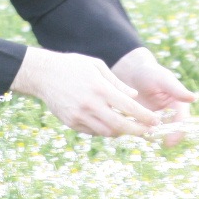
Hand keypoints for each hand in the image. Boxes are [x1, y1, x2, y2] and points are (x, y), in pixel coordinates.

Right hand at [11, 47, 159, 136]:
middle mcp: (90, 104)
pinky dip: (103, 130)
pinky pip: (92, 132)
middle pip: (120, 125)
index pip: (128, 107)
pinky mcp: (71, 122)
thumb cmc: (73, 66)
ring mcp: (79, 115)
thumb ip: (117, 83)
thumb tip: (134, 98)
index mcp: (100, 88)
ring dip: (120, 132)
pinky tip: (109, 124)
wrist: (43, 74)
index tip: (155, 121)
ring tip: (129, 127)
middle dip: (137, 131)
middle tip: (147, 132)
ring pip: (106, 132)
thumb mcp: (97, 66)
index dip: (144, 117)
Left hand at [111, 47, 197, 146]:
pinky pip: (142, 131)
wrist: (130, 72)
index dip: (178, 132)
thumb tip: (194, 97)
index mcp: (177, 105)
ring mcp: (154, 119)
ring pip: (157, 133)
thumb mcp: (163, 79)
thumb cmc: (150, 72)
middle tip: (160, 144)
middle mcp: (168, 114)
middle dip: (166, 138)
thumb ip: (177, 89)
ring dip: (153, 138)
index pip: (182, 121)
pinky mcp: (141, 121)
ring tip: (146, 138)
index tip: (172, 141)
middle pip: (171, 131)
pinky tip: (133, 134)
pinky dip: (139, 134)